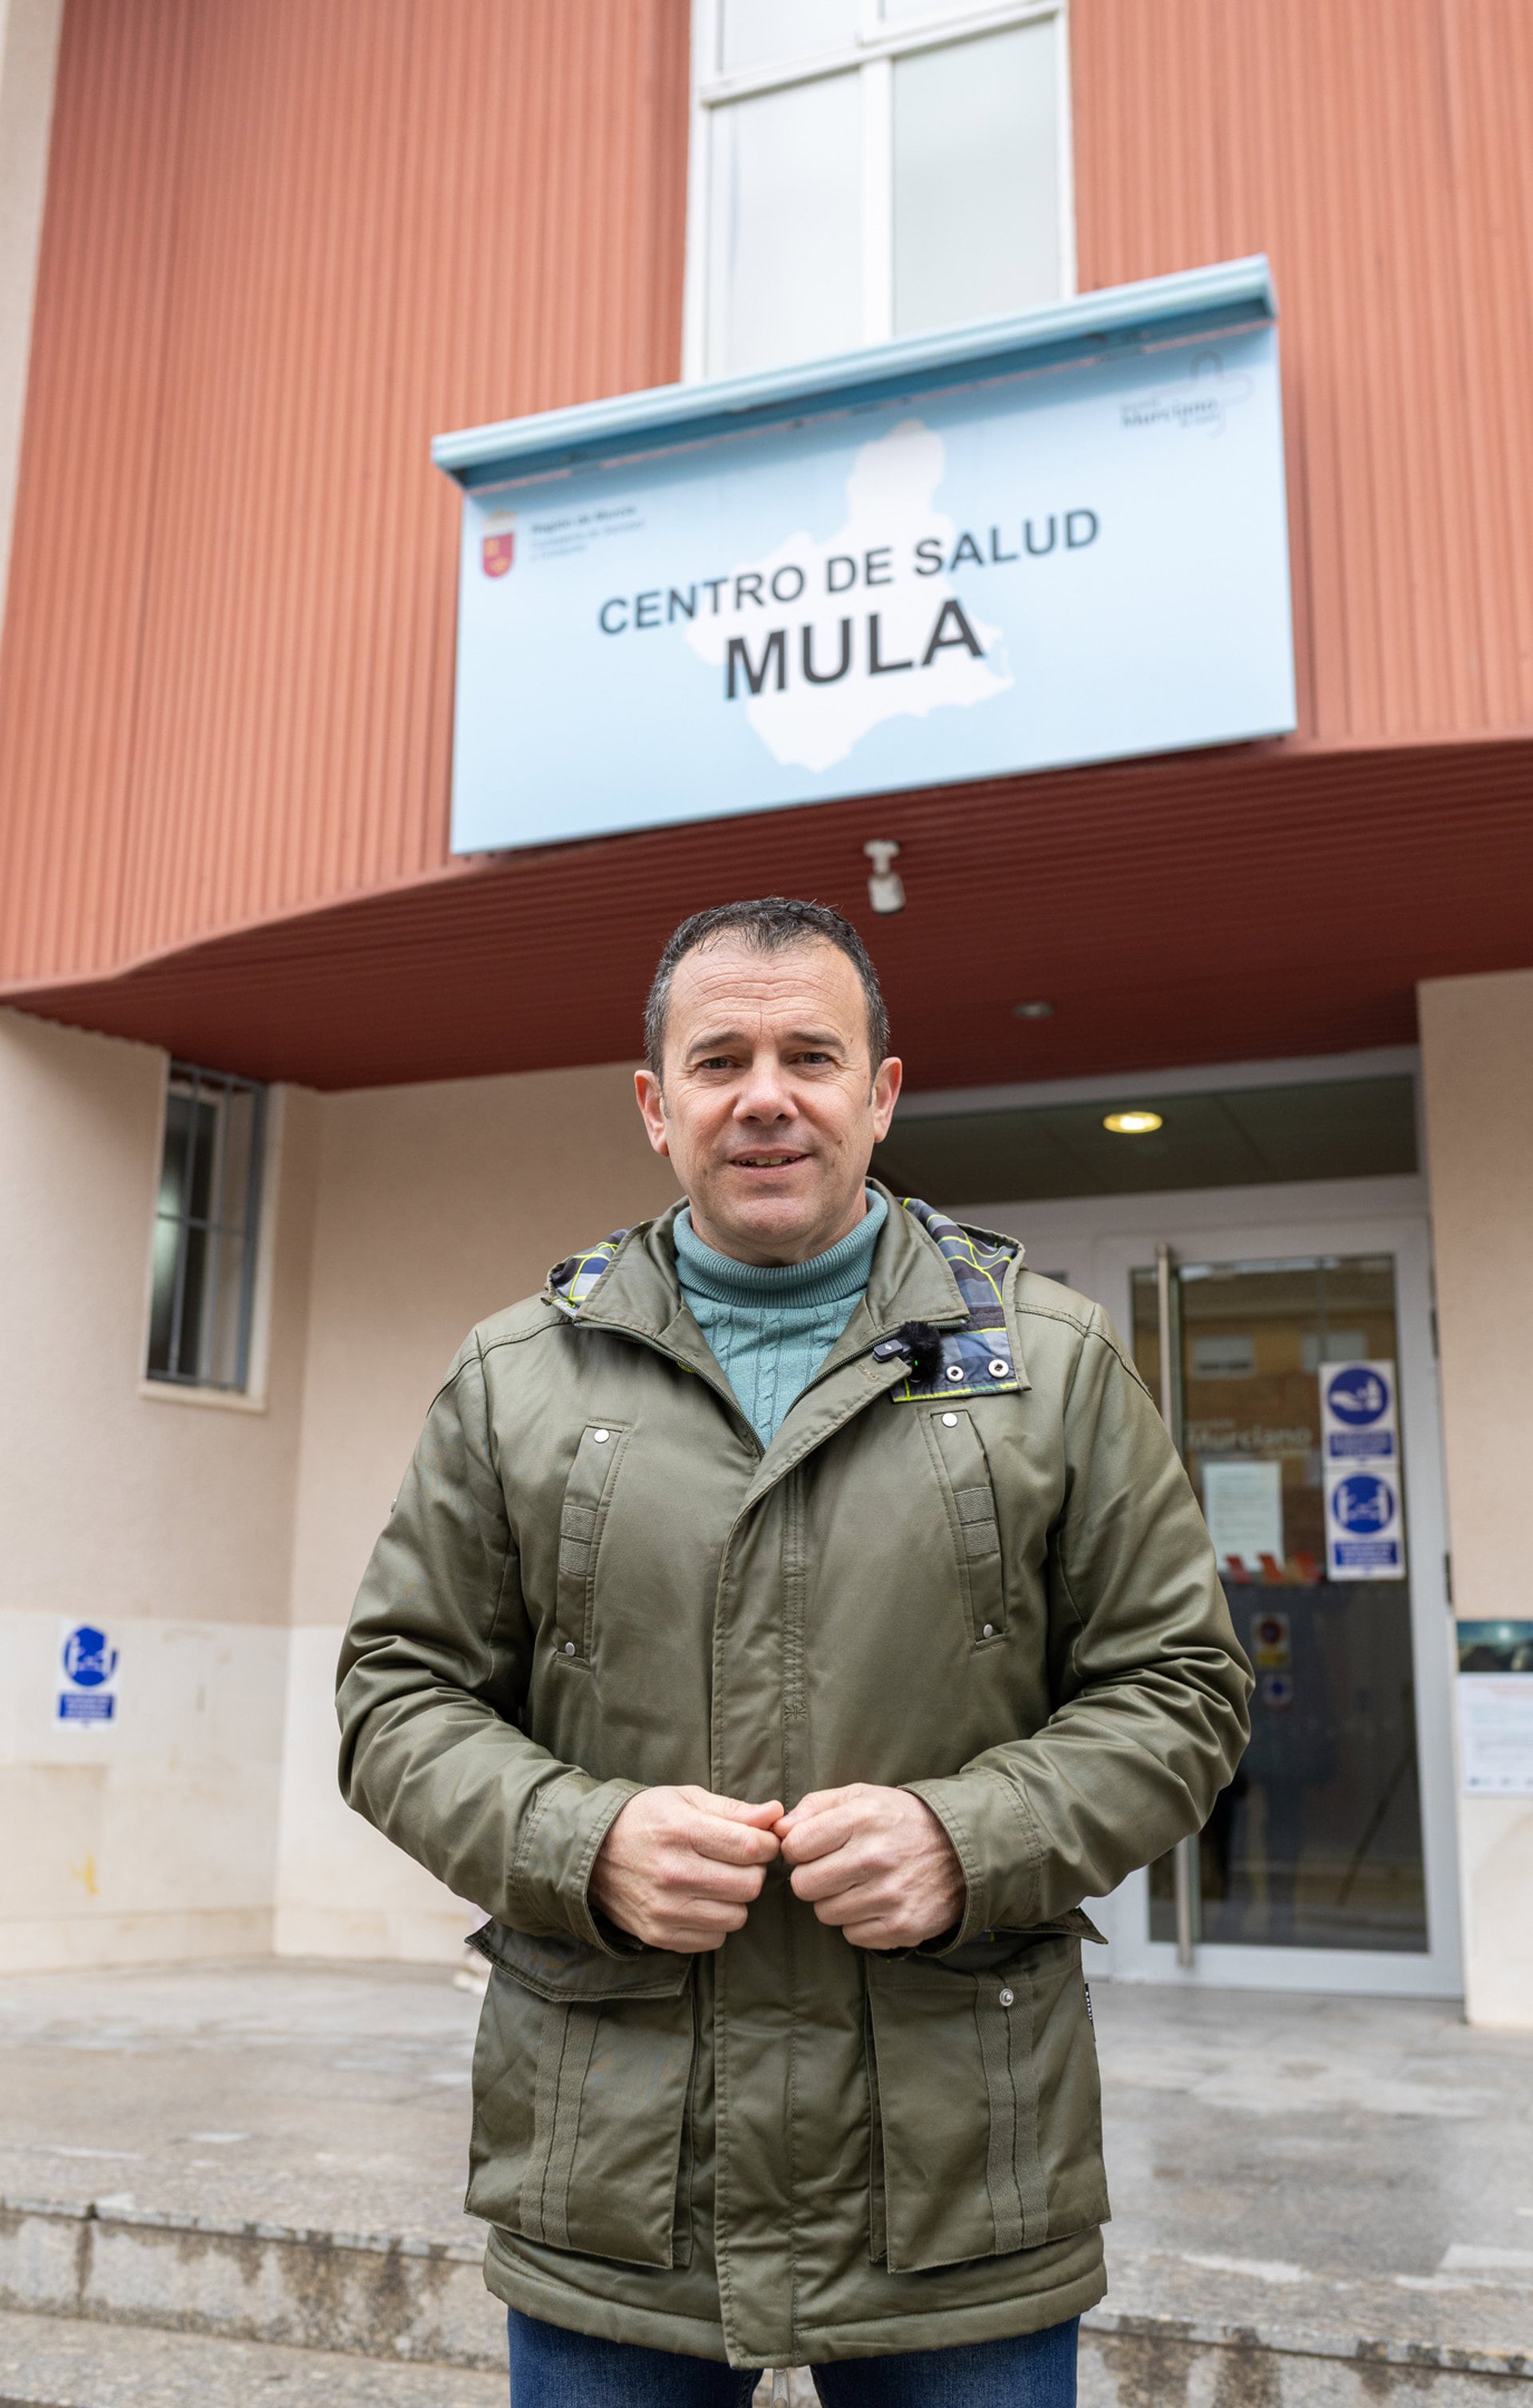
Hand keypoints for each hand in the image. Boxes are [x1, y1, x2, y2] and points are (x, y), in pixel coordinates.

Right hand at [590, 1785, 782, 1951]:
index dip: (767, 1844)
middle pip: (750, 1885)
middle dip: (753, 1872)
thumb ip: (735, 1809)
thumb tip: (776, 1815)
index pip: (750, 1847)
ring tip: (718, 1882)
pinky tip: (701, 1902)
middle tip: (738, 1862)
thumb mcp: (686, 1799)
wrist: (591, 1853)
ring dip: (735, 1900)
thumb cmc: (647, 1819)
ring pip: (736, 1916)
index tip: (761, 1842)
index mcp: (682, 1830)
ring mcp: (665, 1908)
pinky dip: (715, 1922)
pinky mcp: (659, 1934)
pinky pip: (714, 1939)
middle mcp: (674, 1872)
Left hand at [775, 1784, 963, 1949]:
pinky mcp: (902, 1926)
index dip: (798, 1849)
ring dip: (836, 1901)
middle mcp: (875, 1857)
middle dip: (812, 1879)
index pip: (796, 1846)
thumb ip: (814, 1807)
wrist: (963, 1849)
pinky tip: (876, 1903)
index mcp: (861, 1819)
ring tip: (860, 1885)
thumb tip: (779, 1830)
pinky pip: (852, 1935)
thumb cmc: (900, 1820)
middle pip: (803, 1886)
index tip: (812, 1848)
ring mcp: (890, 1895)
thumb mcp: (860, 1796)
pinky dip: (859, 1923)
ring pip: (826, 1913)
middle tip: (834, 1870)